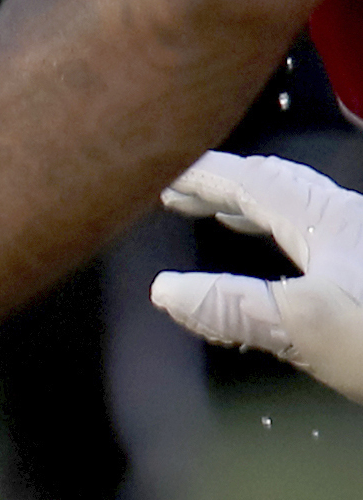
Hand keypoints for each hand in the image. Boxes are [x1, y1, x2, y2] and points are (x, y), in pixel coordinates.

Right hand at [154, 152, 362, 399]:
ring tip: (229, 216)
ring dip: (262, 209)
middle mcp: (352, 222)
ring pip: (307, 211)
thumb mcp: (306, 326)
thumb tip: (165, 290)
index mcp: (329, 221)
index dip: (202, 176)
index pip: (252, 183)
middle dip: (229, 186)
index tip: (157, 173)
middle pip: (282, 187)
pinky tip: (298, 261)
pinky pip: (324, 237)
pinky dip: (291, 236)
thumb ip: (235, 308)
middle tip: (184, 192)